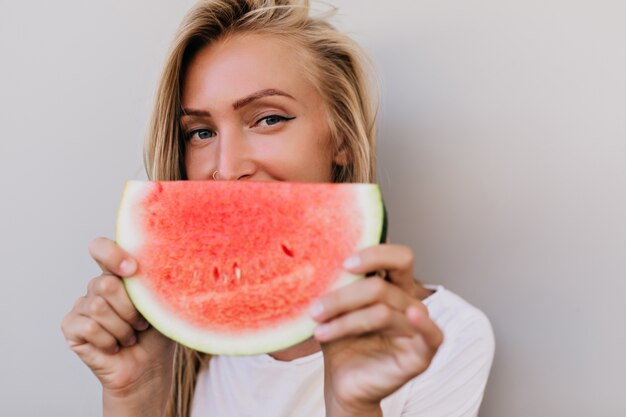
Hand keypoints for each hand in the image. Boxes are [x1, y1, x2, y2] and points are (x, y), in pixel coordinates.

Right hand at [61, 237, 174, 412]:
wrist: (148, 368)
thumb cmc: (157, 334)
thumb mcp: (163, 304)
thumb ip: (157, 282)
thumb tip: (166, 263)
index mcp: (118, 274)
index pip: (100, 248)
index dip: (111, 254)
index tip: (132, 270)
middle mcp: (97, 286)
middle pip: (105, 284)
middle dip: (129, 309)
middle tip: (140, 323)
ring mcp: (82, 306)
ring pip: (98, 306)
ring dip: (121, 328)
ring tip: (130, 336)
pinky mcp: (71, 326)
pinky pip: (89, 326)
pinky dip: (108, 340)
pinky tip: (114, 346)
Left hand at [311, 244, 443, 415]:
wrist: (341, 382)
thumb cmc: (341, 341)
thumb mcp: (334, 308)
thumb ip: (338, 283)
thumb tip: (324, 254)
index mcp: (392, 286)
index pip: (398, 257)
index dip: (375, 254)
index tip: (343, 264)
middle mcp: (408, 302)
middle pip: (383, 286)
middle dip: (344, 295)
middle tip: (317, 308)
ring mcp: (416, 328)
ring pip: (382, 312)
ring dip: (344, 321)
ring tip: (319, 331)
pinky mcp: (421, 354)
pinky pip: (432, 335)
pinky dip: (424, 323)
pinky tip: (411, 316)